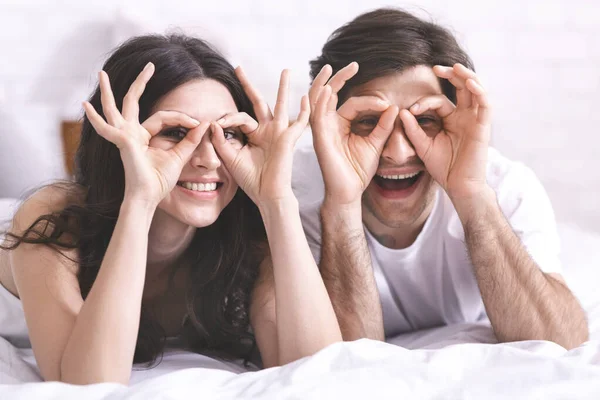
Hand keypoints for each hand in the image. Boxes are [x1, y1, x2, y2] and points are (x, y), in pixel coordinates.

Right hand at [83, 63, 207, 205]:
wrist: (149, 197)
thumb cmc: (159, 181)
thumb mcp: (180, 156)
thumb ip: (190, 139)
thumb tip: (203, 123)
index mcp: (144, 135)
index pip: (163, 116)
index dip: (182, 117)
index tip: (198, 122)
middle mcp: (131, 132)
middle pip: (134, 102)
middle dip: (141, 82)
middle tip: (149, 65)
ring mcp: (123, 136)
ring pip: (115, 108)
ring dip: (108, 91)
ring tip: (101, 73)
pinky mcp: (122, 141)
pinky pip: (106, 127)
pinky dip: (95, 118)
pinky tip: (85, 105)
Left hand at [211, 67, 308, 206]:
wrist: (267, 195)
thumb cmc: (252, 180)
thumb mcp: (231, 158)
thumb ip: (221, 141)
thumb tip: (214, 123)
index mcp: (254, 135)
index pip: (240, 117)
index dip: (228, 118)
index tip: (216, 123)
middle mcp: (267, 131)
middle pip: (258, 102)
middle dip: (248, 85)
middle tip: (238, 67)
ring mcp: (279, 133)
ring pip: (280, 105)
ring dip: (283, 88)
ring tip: (286, 71)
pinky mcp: (289, 139)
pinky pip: (300, 122)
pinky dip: (304, 111)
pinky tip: (304, 98)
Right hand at [309, 63, 398, 204]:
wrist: (350, 191)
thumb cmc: (359, 170)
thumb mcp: (376, 143)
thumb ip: (384, 125)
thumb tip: (395, 107)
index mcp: (340, 124)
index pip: (353, 103)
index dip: (370, 101)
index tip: (387, 105)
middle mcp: (329, 124)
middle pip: (330, 94)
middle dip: (339, 78)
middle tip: (354, 64)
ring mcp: (322, 130)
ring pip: (318, 101)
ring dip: (323, 84)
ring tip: (330, 69)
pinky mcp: (319, 138)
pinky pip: (316, 116)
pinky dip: (320, 102)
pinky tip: (326, 90)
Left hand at [399, 63, 490, 200]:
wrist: (458, 186)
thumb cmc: (443, 168)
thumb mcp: (423, 146)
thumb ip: (413, 129)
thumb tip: (401, 112)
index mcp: (451, 120)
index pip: (439, 102)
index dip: (424, 102)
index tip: (412, 111)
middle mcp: (464, 116)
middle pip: (461, 88)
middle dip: (451, 75)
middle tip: (436, 67)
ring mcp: (475, 120)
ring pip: (475, 91)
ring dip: (467, 77)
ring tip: (455, 68)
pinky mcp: (484, 127)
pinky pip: (485, 105)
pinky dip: (480, 92)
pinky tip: (470, 83)